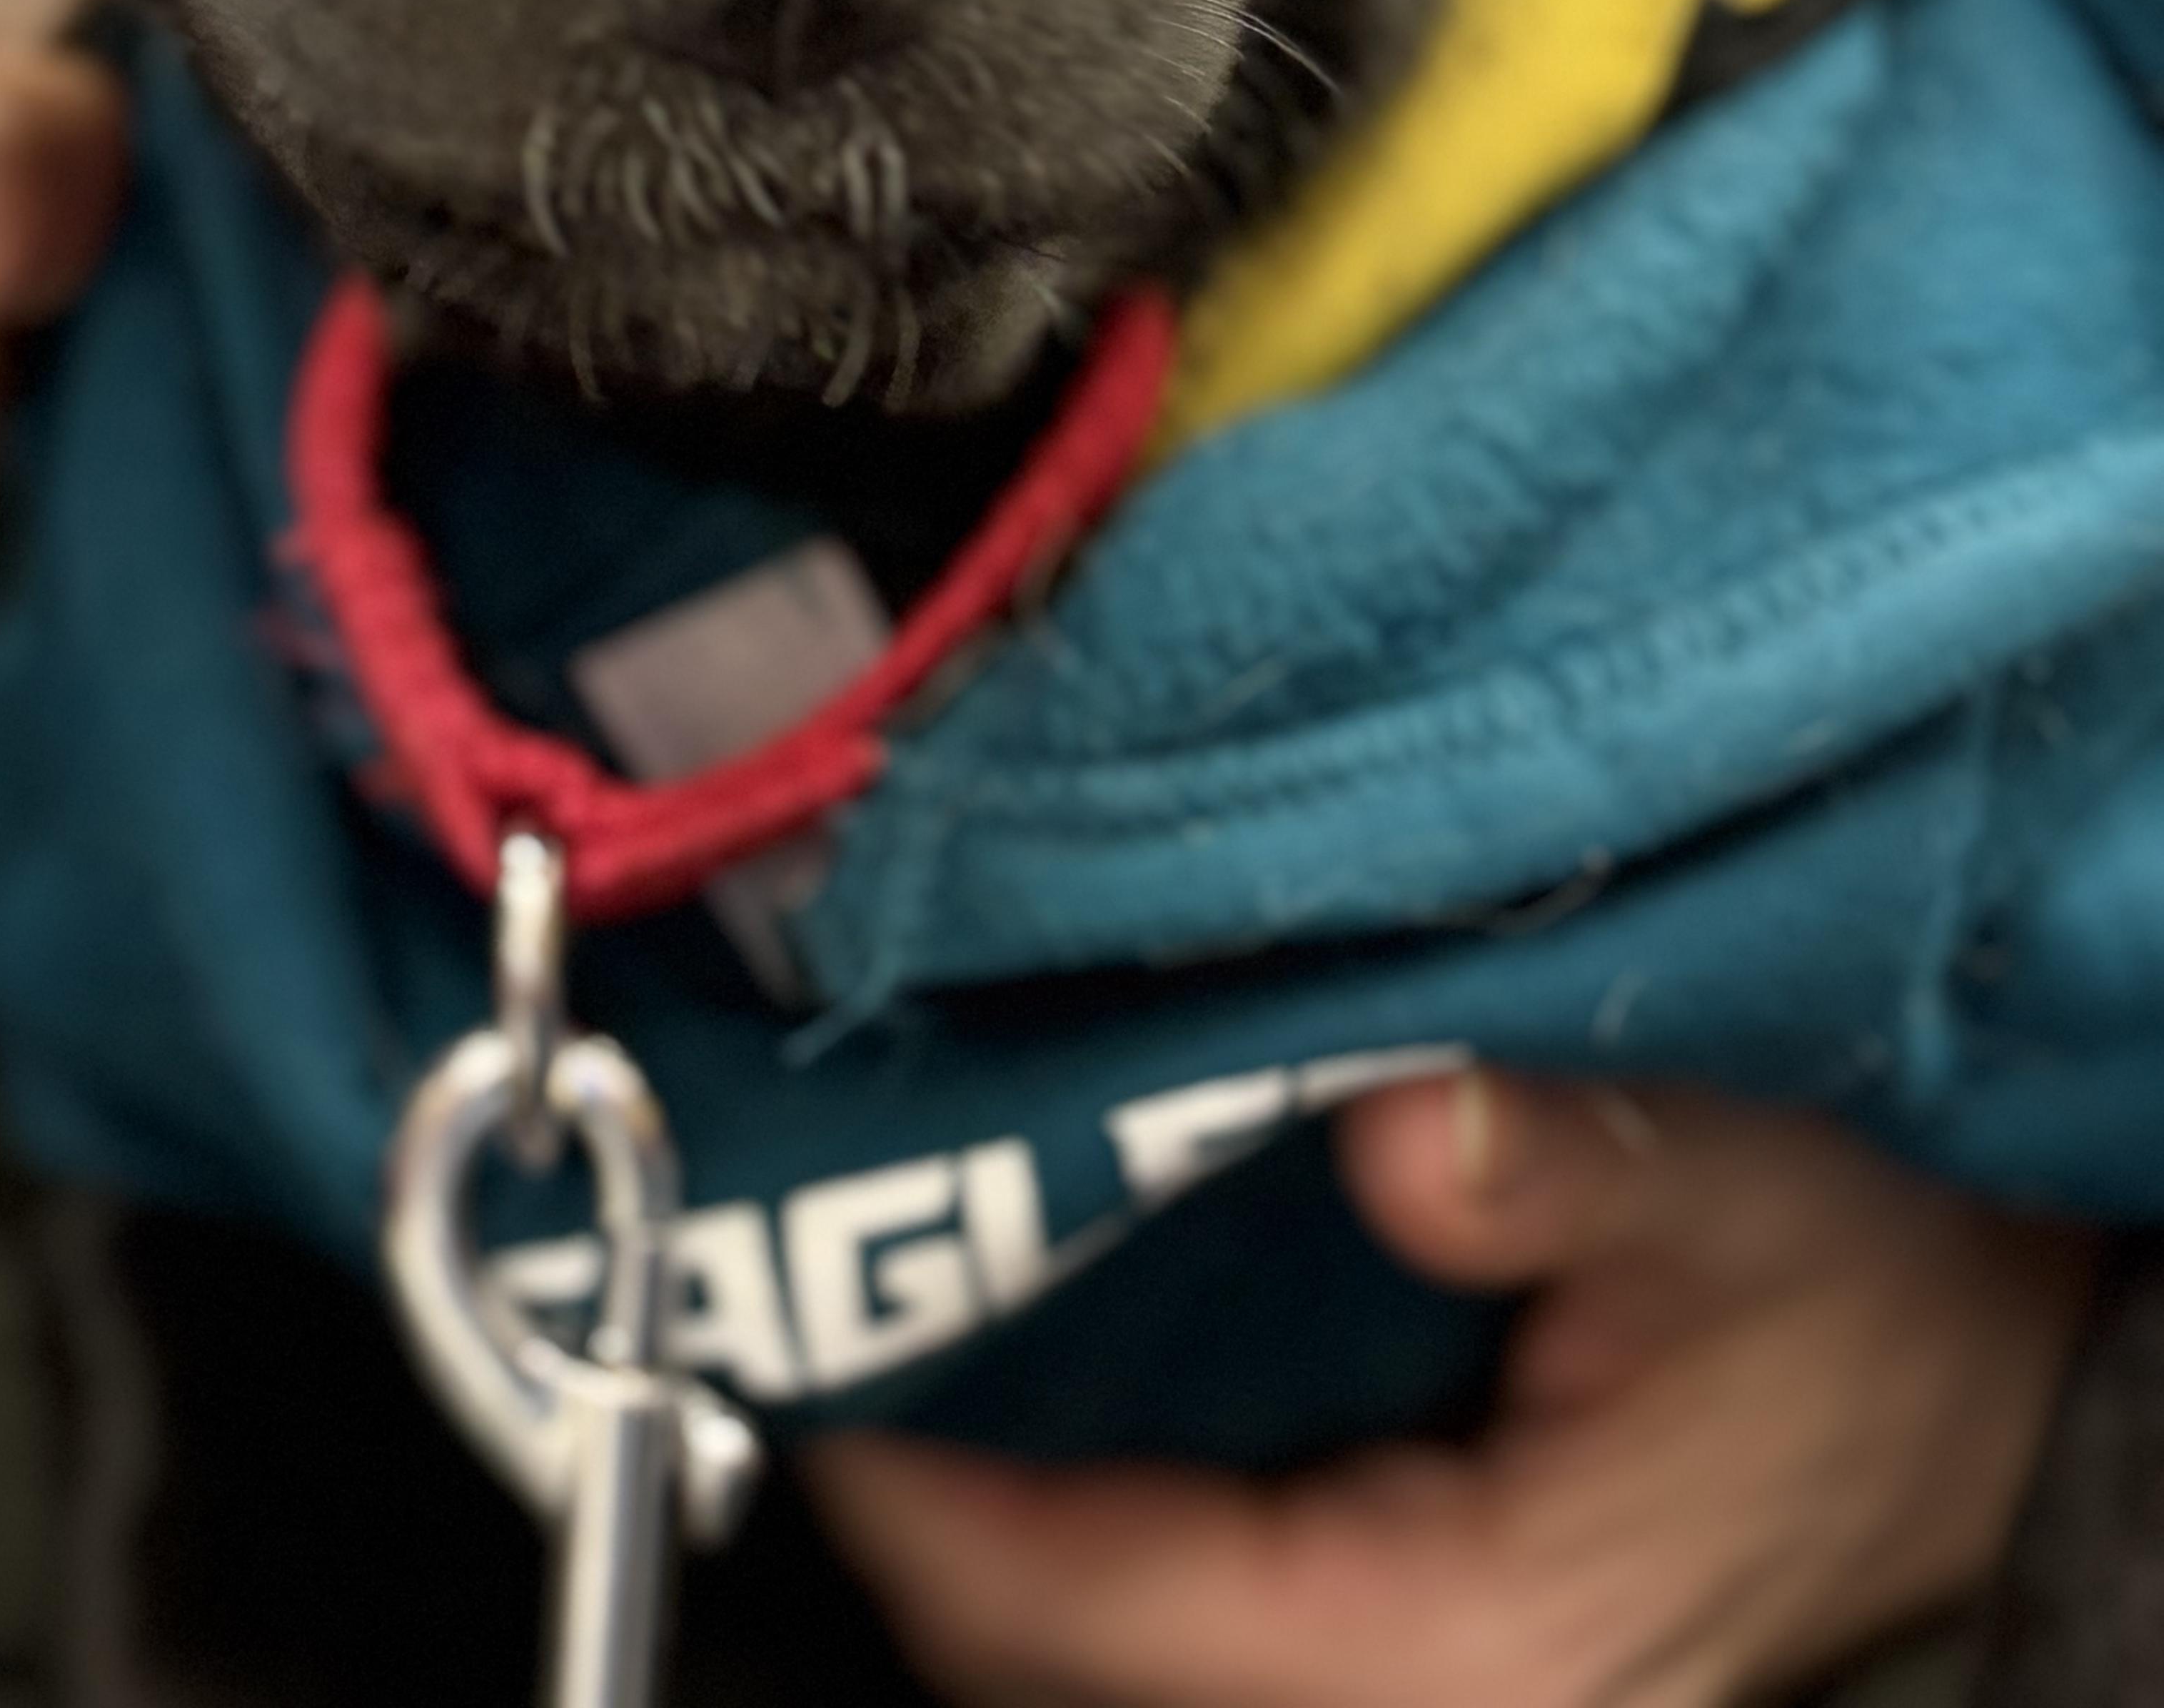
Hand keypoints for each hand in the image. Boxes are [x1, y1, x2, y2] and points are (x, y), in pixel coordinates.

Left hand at [810, 1068, 2094, 1707]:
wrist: (1971, 1369)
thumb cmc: (1873, 1300)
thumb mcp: (1738, 1193)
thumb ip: (1558, 1163)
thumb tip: (1393, 1127)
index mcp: (1467, 1644)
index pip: (1098, 1601)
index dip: (922, 1479)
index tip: (806, 1340)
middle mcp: (1406, 1695)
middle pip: (1054, 1639)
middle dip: (917, 1471)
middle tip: (808, 1274)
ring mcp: (1390, 1669)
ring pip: (1096, 1618)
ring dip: (985, 1470)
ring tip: (887, 1279)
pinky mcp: (1387, 1612)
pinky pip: (1170, 1574)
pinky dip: (1074, 1468)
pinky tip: (1032, 1314)